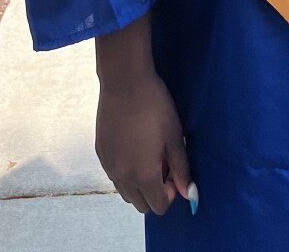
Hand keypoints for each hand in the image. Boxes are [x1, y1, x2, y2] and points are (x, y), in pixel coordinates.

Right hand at [94, 16, 195, 216]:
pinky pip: (114, 176)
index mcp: (143, 175)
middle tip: (163, 162)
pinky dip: (126, 171)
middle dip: (155, 191)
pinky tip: (134, 145)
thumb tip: (188, 193)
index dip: (171, 193)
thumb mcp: (174, 136)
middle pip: (141, 204)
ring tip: (149, 154)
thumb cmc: (155, 106)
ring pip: (126, 192)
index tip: (174, 170)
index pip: (159, 207)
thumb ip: (181, 168)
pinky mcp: (100, 154)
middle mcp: (122, 177)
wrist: (125, 82)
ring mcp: (108, 167)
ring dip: (139, 183)